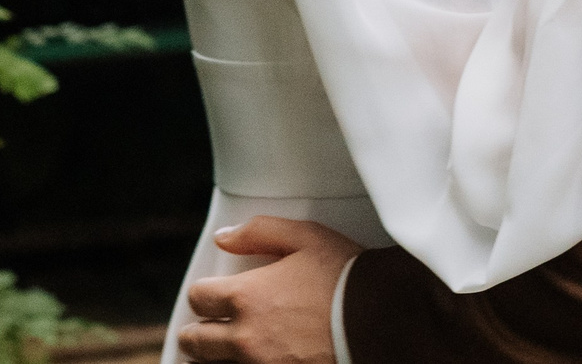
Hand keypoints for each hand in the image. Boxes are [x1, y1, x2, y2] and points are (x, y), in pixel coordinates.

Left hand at [177, 217, 360, 363]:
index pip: (198, 298)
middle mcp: (246, 338)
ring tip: (221, 356)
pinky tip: (250, 363)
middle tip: (206, 331)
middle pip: (197, 342)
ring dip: (214, 361)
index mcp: (247, 297)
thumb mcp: (306, 237)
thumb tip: (225, 238)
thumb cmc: (348, 279)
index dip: (203, 295)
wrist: (384, 322)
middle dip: (198, 334)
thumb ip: (259, 232)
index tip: (210, 297)